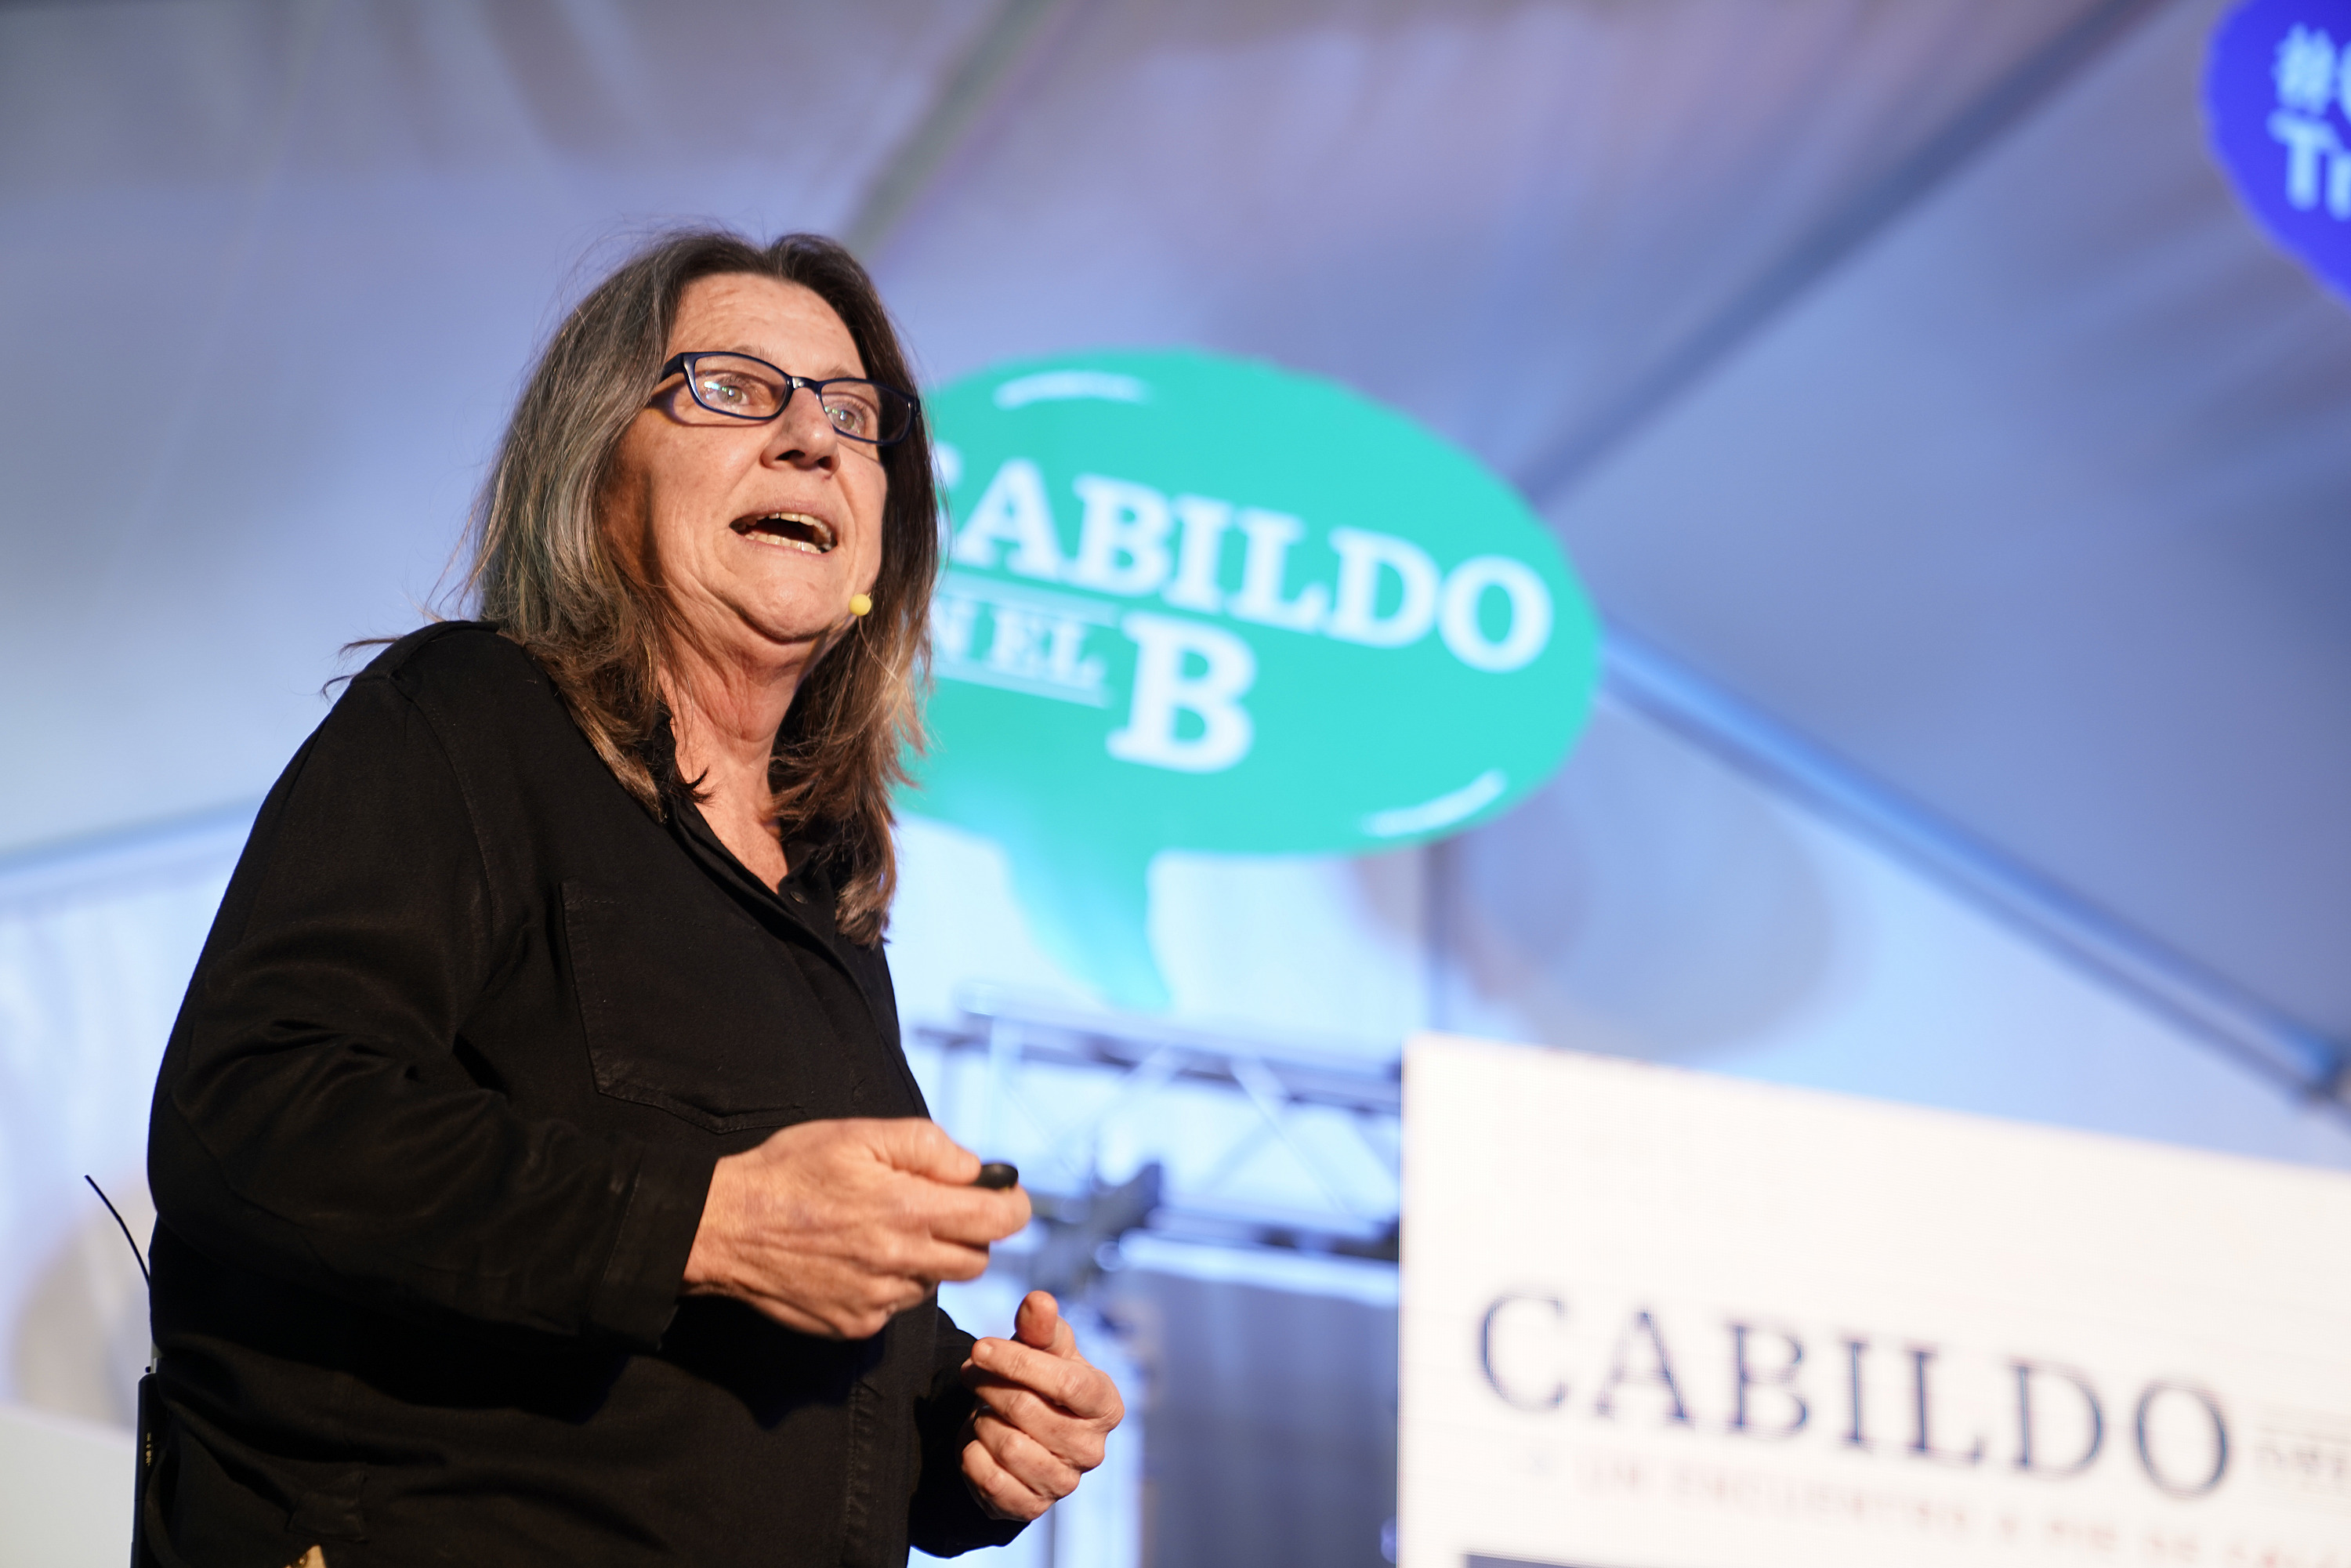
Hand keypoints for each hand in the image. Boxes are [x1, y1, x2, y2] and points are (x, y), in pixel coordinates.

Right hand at [682, 1118, 1029, 1338]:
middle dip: (971, 1233)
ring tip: (884, 1229)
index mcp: (907, 1210)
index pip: (997, 1221)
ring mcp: (877, 1301)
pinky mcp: (854, 1325)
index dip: (1011, 1206)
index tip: (1006, 1196)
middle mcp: (899, 1262)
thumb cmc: (789, 1172)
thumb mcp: (858, 1135)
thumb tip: (973, 1169)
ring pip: (935, 1284)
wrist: (722, 1228)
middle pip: (975, 1260)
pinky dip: (891, 1283)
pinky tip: (856, 1257)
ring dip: (928, 1258)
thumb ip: (926, 1146)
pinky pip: (896, 1306)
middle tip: (938, 1208)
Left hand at [960, 1291, 1124, 1520]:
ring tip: (984, 1409)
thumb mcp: (1044, 1348)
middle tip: (972, 1373)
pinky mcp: (1031, 1507)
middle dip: (989, 1386)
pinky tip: (979, 1441)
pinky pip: (989, 1479)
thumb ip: (1041, 1325)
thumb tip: (1038, 1300)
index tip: (980, 1347)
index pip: (1067, 1383)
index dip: (1019, 1363)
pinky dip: (972, 1454)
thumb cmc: (1041, 1380)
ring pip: (1007, 1445)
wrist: (1021, 1433)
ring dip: (982, 1421)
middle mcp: (1092, 1449)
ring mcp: (1064, 1483)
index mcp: (1105, 1405)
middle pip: (1027, 1411)